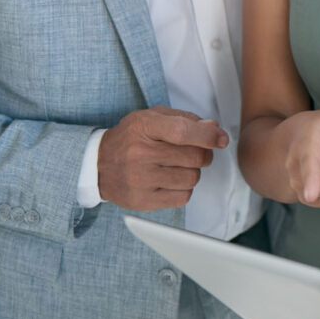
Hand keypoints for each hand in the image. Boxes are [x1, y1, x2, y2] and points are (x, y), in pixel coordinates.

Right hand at [97, 106, 226, 210]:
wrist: (98, 165)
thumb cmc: (131, 138)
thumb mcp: (152, 117)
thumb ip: (185, 119)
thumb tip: (214, 129)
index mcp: (143, 127)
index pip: (183, 131)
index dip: (208, 135)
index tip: (221, 139)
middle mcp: (139, 154)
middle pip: (194, 157)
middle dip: (203, 154)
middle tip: (195, 152)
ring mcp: (140, 180)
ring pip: (192, 178)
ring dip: (192, 172)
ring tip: (177, 166)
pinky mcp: (143, 200)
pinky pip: (183, 197)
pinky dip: (184, 188)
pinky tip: (170, 180)